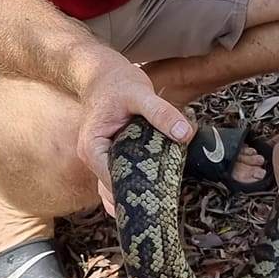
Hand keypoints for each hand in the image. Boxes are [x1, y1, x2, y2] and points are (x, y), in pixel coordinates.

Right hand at [73, 49, 192, 213]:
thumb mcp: (141, 94)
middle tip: (166, 202)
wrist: (103, 74)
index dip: (137, 190)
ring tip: (163, 201)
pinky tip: (156, 190)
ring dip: (138, 193)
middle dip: (139, 196)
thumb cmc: (117, 83)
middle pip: (114, 190)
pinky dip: (137, 184)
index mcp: (93, 148)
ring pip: (117, 188)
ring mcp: (101, 160)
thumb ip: (161, 113)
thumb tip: (185, 133)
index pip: (113, 181)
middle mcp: (93, 159)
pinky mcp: (112, 157)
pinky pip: (123, 178)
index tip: (161, 195)